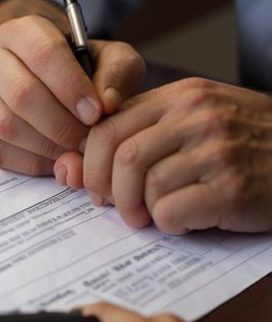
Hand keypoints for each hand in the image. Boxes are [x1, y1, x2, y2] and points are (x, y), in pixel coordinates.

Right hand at [0, 0, 144, 181]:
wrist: (45, 78)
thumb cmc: (82, 68)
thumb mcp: (110, 58)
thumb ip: (117, 74)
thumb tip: (106, 105)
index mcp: (22, 31)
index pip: (43, 54)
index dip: (71, 87)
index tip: (96, 113)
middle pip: (21, 93)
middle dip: (60, 123)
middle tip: (87, 140)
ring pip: (4, 125)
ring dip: (45, 145)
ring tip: (73, 150)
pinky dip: (30, 160)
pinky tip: (55, 158)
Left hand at [80, 77, 271, 233]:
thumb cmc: (248, 144)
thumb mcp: (199, 118)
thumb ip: (145, 131)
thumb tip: (74, 165)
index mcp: (183, 96)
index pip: (108, 126)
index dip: (91, 163)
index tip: (96, 185)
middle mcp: (199, 116)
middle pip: (121, 155)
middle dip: (108, 190)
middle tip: (118, 209)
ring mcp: (218, 150)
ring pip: (145, 185)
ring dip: (140, 211)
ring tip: (154, 216)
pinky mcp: (232, 188)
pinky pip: (171, 211)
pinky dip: (168, 224)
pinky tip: (185, 220)